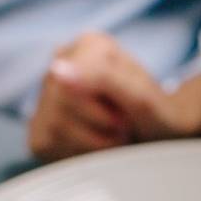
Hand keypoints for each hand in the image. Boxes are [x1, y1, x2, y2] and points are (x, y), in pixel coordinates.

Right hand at [26, 32, 197, 161]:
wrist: (161, 137)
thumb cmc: (158, 114)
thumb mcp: (143, 97)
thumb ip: (104, 78)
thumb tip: (58, 70)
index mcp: (90, 46)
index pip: (74, 84)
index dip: (105, 109)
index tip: (126, 113)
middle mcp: (61, 64)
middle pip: (62, 106)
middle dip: (101, 126)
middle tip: (124, 126)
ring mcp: (45, 96)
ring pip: (54, 128)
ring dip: (93, 143)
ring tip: (113, 135)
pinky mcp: (39, 129)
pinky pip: (47, 147)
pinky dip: (78, 154)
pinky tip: (95, 146)